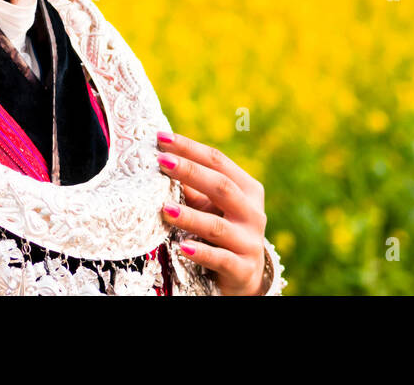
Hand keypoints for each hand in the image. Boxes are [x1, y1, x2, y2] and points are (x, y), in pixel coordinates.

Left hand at [155, 130, 267, 294]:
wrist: (246, 274)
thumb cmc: (224, 230)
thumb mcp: (212, 206)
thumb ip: (193, 187)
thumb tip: (161, 160)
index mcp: (247, 189)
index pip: (218, 161)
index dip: (190, 148)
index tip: (161, 138)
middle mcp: (252, 212)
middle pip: (221, 186)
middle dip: (190, 172)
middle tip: (162, 162)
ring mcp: (249, 241)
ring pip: (217, 225)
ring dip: (190, 216)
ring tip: (165, 209)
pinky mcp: (243, 268)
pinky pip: (220, 259)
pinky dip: (201, 253)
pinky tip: (182, 247)